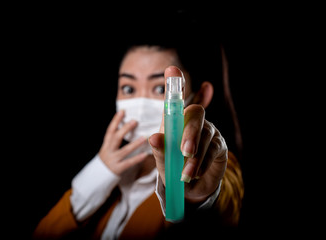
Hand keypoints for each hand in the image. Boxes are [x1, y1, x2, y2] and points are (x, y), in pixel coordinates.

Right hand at [99, 110, 147, 175]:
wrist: (96, 179)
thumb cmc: (106, 161)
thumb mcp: (107, 150)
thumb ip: (114, 141)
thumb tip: (124, 127)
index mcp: (106, 145)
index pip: (110, 130)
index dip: (116, 120)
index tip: (122, 111)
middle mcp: (108, 151)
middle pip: (116, 138)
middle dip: (125, 129)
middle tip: (135, 121)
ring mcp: (112, 160)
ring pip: (124, 151)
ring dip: (134, 144)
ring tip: (144, 137)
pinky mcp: (117, 169)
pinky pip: (128, 163)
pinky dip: (137, 159)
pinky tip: (145, 154)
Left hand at [149, 66, 227, 203]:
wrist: (190, 190)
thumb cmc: (173, 169)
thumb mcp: (162, 161)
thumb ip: (158, 149)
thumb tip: (153, 137)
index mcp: (175, 122)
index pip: (175, 100)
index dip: (175, 84)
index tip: (172, 70)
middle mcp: (193, 122)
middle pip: (195, 113)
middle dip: (190, 132)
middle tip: (184, 152)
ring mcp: (208, 131)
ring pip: (205, 135)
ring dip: (195, 157)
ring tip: (185, 175)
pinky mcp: (219, 144)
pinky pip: (213, 149)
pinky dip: (202, 163)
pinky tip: (195, 174)